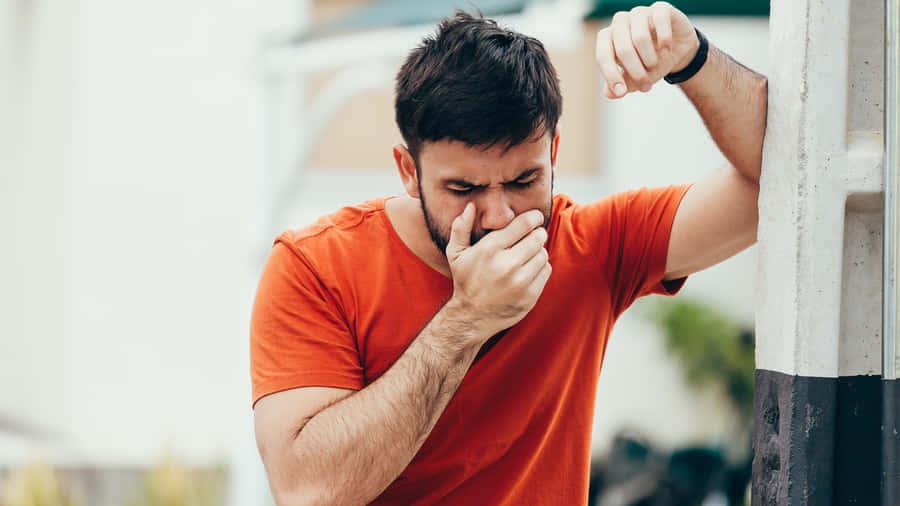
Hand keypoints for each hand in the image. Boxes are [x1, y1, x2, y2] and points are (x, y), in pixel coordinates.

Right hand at [444, 203, 551, 338]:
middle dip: (536, 234)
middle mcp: (506, 264)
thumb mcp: (456, 253)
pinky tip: (527, 271)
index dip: (534, 217)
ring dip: (537, 252)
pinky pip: (546, 270)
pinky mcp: (530, 295)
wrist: (472, 317)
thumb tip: (470, 206)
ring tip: (525, 256)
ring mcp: (520, 281)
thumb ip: (460, 227)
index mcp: (490, 249)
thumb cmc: (466, 280)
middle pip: (538, 237)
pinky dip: (540, 268)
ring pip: (543, 253)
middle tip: (530, 237)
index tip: (535, 217)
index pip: (524, 224)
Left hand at [595, 1, 698, 97]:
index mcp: (609, 39)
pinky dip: (664, 39)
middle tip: (645, 83)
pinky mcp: (660, 8)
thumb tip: (610, 94)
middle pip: (621, 47)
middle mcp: (621, 23)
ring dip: (648, 56)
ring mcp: (639, 13)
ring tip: (655, 64)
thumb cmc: (651, 63)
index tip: (621, 91)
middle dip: (634, 70)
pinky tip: (666, 51)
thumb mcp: (638, 78)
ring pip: (640, 35)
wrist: (677, 50)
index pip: (603, 54)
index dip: (610, 74)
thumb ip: (624, 84)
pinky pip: (659, 20)